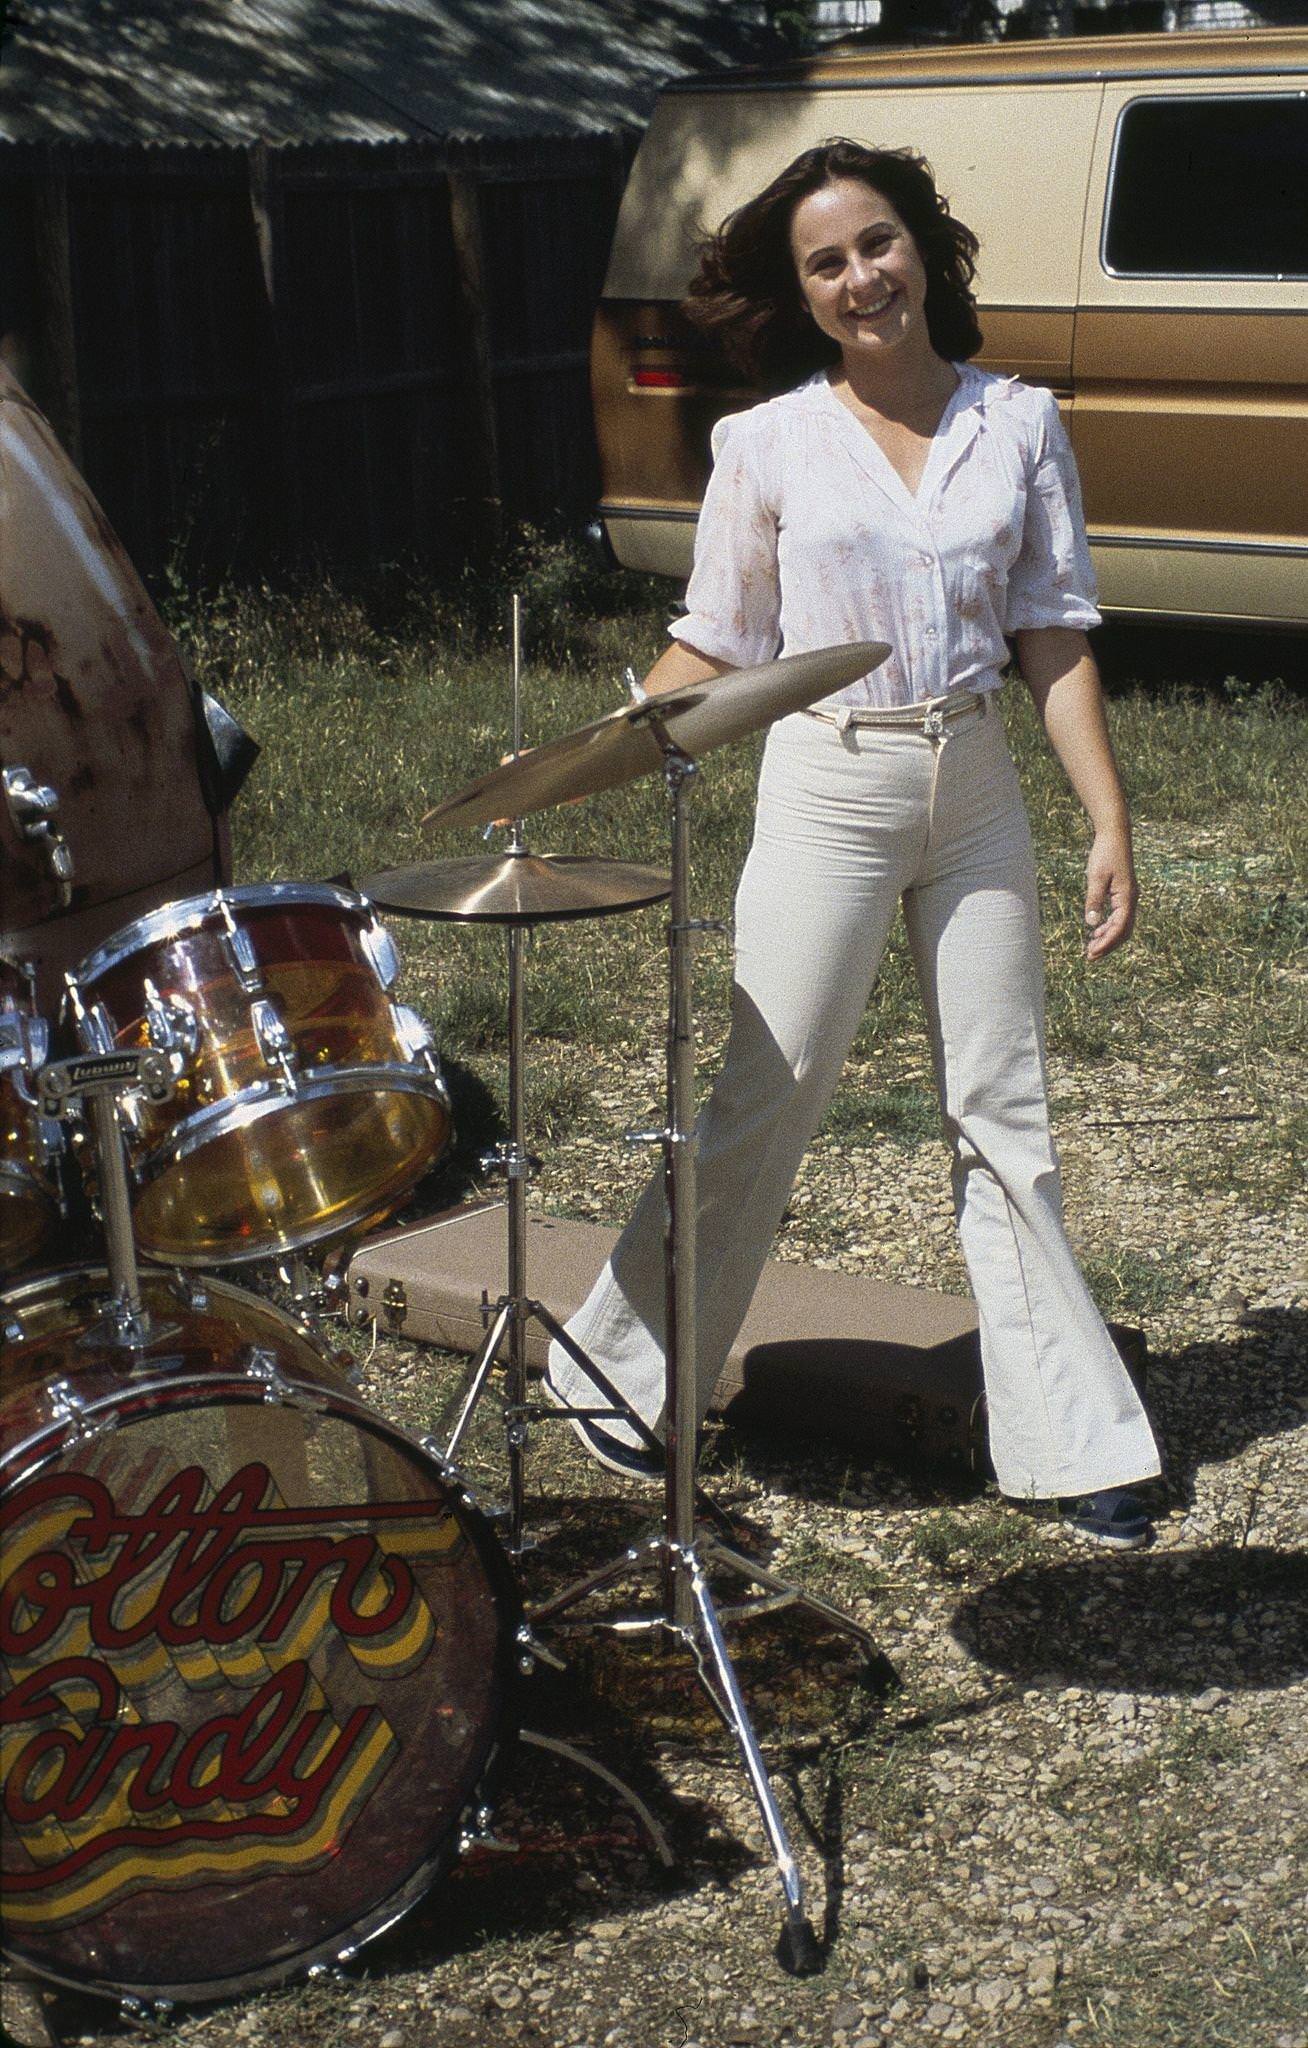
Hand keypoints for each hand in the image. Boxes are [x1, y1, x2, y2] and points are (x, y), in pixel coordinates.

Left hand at [1083, 824, 1137, 960]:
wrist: (1115, 835)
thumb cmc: (1105, 854)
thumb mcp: (1096, 878)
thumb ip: (1094, 901)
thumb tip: (1091, 924)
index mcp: (1127, 898)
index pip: (1119, 929)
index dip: (1106, 944)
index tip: (1091, 954)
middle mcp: (1131, 900)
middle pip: (1123, 932)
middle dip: (1108, 945)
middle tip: (1090, 956)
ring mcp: (1129, 897)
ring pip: (1122, 926)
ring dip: (1108, 937)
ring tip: (1091, 946)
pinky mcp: (1124, 894)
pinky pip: (1120, 917)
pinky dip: (1109, 927)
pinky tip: (1096, 930)